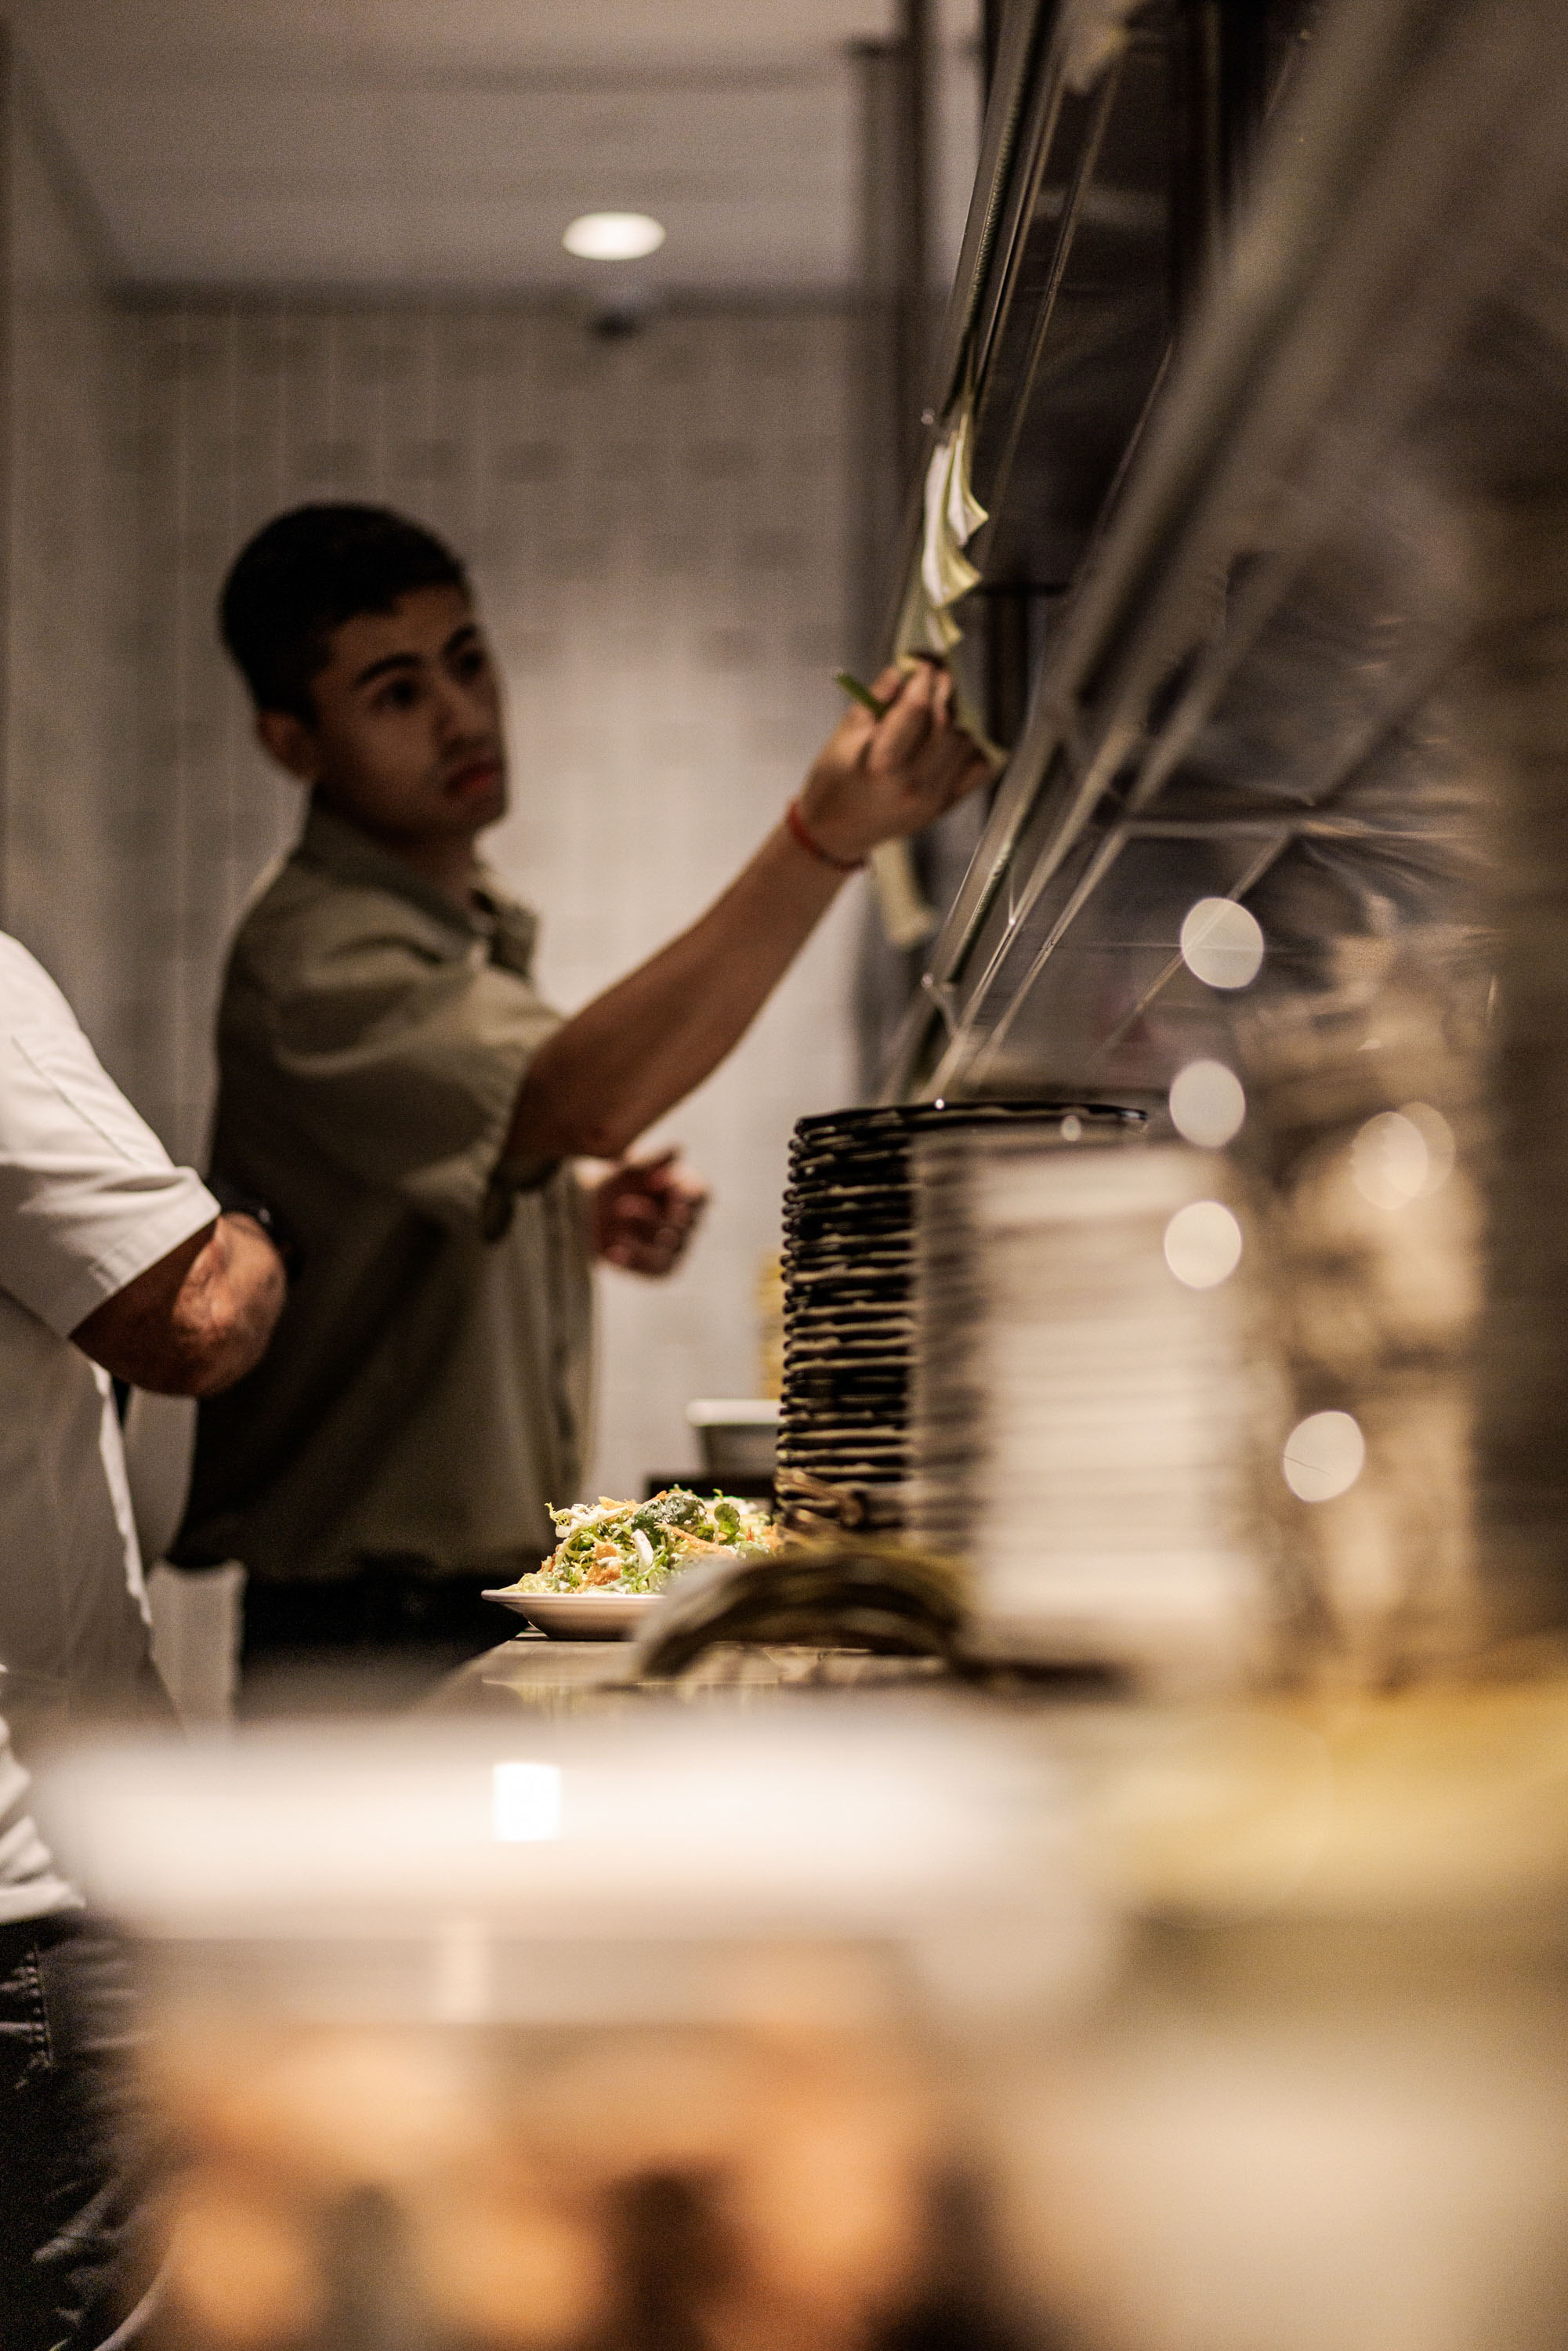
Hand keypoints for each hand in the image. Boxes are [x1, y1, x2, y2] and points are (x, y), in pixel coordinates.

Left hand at [590, 1149, 707, 1276]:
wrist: (589, 1210)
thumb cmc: (617, 1184)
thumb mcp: (629, 1169)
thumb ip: (653, 1161)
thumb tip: (677, 1150)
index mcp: (689, 1192)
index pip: (700, 1194)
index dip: (685, 1194)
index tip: (663, 1188)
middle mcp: (689, 1222)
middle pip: (681, 1224)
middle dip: (651, 1216)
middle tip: (622, 1206)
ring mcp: (678, 1247)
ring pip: (667, 1248)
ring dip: (641, 1240)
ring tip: (615, 1233)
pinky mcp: (661, 1268)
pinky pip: (651, 1268)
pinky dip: (631, 1260)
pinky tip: (611, 1253)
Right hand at [794, 661, 992, 865]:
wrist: (834, 834)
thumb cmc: (831, 783)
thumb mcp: (842, 736)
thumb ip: (874, 700)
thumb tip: (901, 670)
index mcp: (882, 765)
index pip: (916, 710)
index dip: (923, 680)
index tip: (924, 664)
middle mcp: (913, 785)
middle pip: (946, 724)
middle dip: (944, 692)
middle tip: (938, 676)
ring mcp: (932, 800)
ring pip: (964, 744)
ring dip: (959, 717)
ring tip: (944, 703)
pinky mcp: (942, 809)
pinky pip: (976, 772)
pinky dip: (974, 747)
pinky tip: (960, 734)